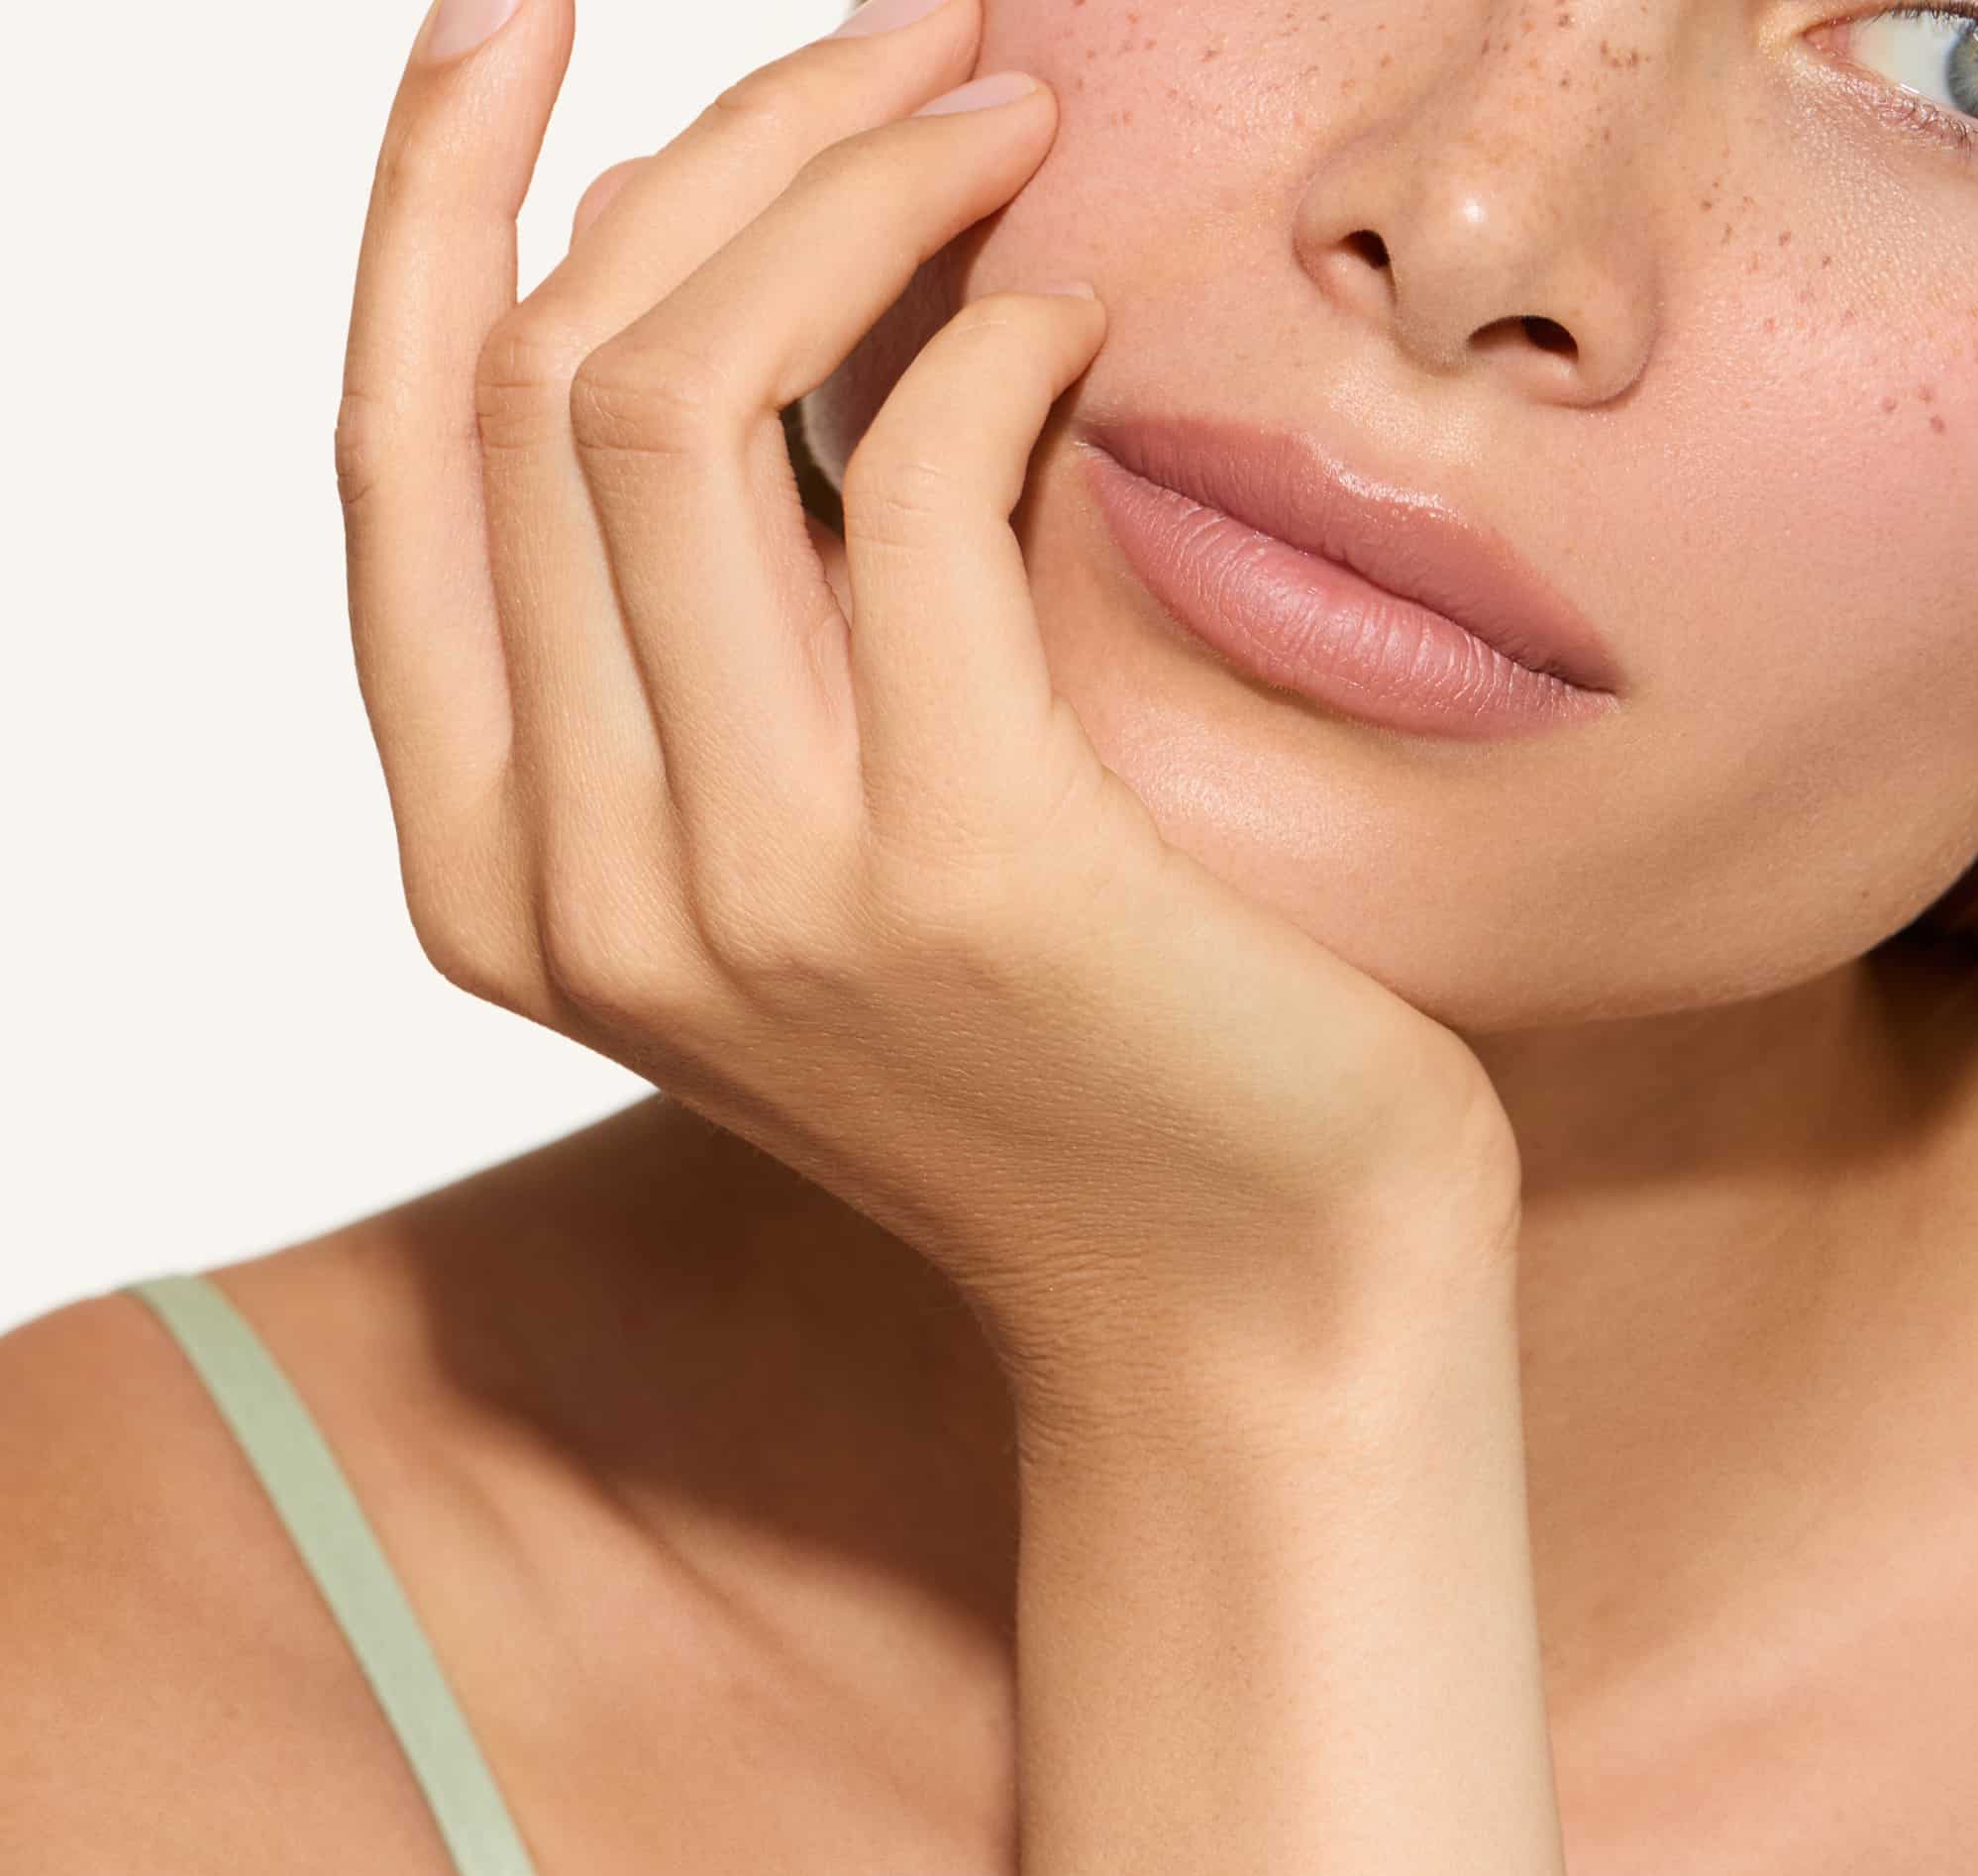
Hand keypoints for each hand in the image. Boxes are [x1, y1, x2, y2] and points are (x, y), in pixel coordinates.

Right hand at [336, 0, 1518, 1409]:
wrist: (1238, 1298)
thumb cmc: (1056, 1063)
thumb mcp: (798, 859)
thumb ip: (689, 645)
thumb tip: (670, 282)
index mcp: (498, 883)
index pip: (391, 457)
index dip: (424, 194)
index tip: (519, 12)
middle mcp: (579, 898)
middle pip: (537, 377)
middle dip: (715, 136)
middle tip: (905, 36)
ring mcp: (751, 895)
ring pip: (676, 390)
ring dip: (848, 182)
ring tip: (1000, 113)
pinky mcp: (958, 866)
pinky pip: (911, 474)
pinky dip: (995, 337)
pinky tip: (1077, 322)